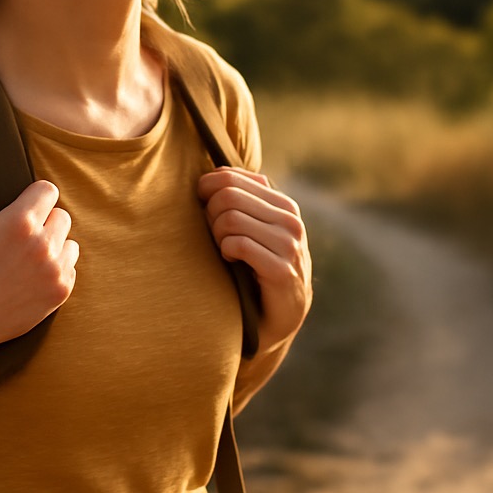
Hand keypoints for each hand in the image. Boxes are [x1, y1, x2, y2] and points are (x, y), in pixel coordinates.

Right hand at [0, 180, 77, 354]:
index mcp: (18, 221)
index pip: (48, 190)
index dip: (38, 195)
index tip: (31, 203)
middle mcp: (42, 243)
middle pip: (62, 216)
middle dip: (47, 221)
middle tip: (28, 235)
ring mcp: (54, 269)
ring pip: (70, 243)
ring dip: (56, 246)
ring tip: (34, 257)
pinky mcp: (60, 291)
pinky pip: (70, 269)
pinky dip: (57, 270)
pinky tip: (36, 276)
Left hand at [197, 167, 311, 353]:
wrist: (282, 316)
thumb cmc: (258, 268)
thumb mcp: (255, 229)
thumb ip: (241, 202)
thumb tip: (210, 176)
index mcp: (283, 204)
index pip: (230, 177)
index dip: (205, 190)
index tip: (202, 208)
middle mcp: (290, 220)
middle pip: (227, 195)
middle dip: (209, 215)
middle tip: (214, 236)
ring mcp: (289, 244)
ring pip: (231, 218)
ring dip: (217, 237)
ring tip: (224, 250)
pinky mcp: (282, 270)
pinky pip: (239, 245)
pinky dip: (226, 252)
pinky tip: (231, 262)